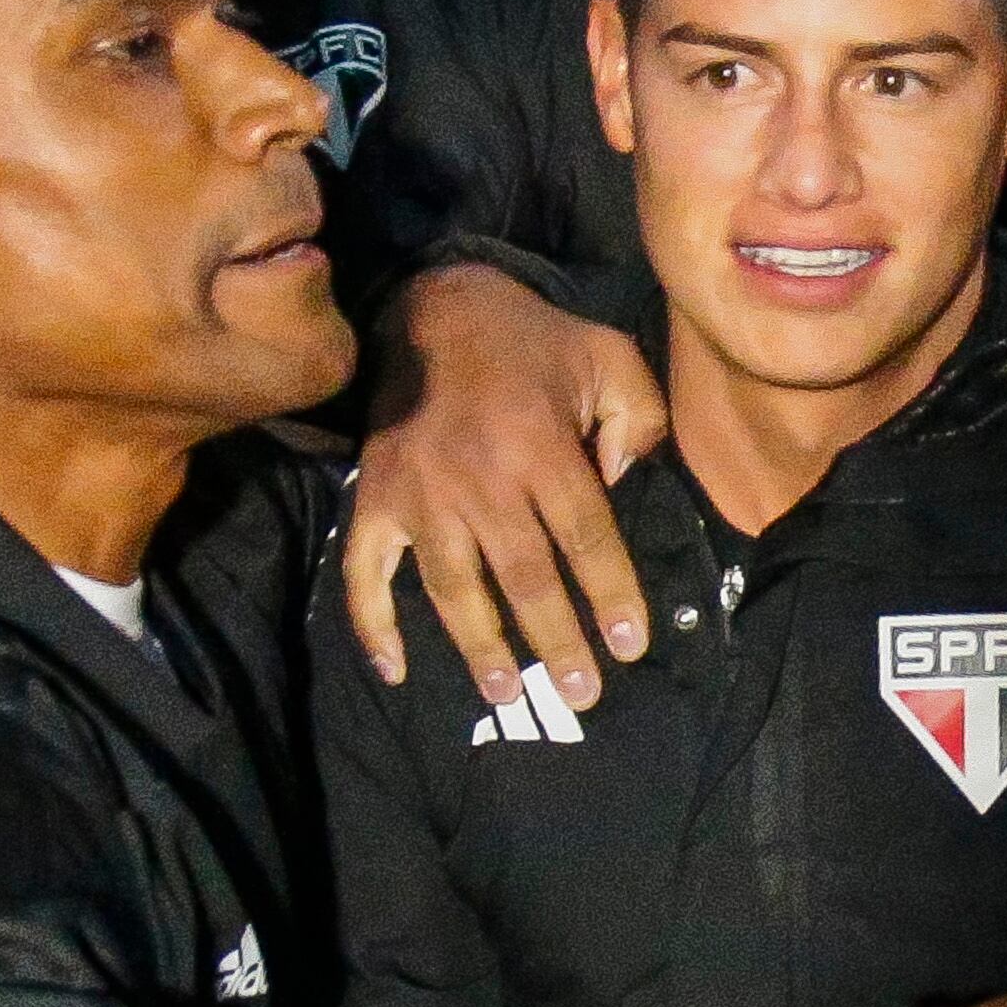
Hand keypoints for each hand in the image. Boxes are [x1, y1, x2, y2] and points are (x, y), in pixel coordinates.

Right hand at [346, 264, 666, 708]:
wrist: (434, 309)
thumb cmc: (531, 342)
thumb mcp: (607, 355)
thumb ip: (639, 418)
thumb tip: (626, 482)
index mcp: (539, 444)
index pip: (585, 536)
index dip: (611, 594)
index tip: (630, 644)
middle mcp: (479, 477)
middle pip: (525, 578)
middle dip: (556, 642)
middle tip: (582, 696)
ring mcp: (420, 493)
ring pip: (453, 589)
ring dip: (480, 647)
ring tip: (504, 692)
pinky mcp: (377, 498)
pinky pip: (367, 573)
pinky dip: (376, 625)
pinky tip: (397, 670)